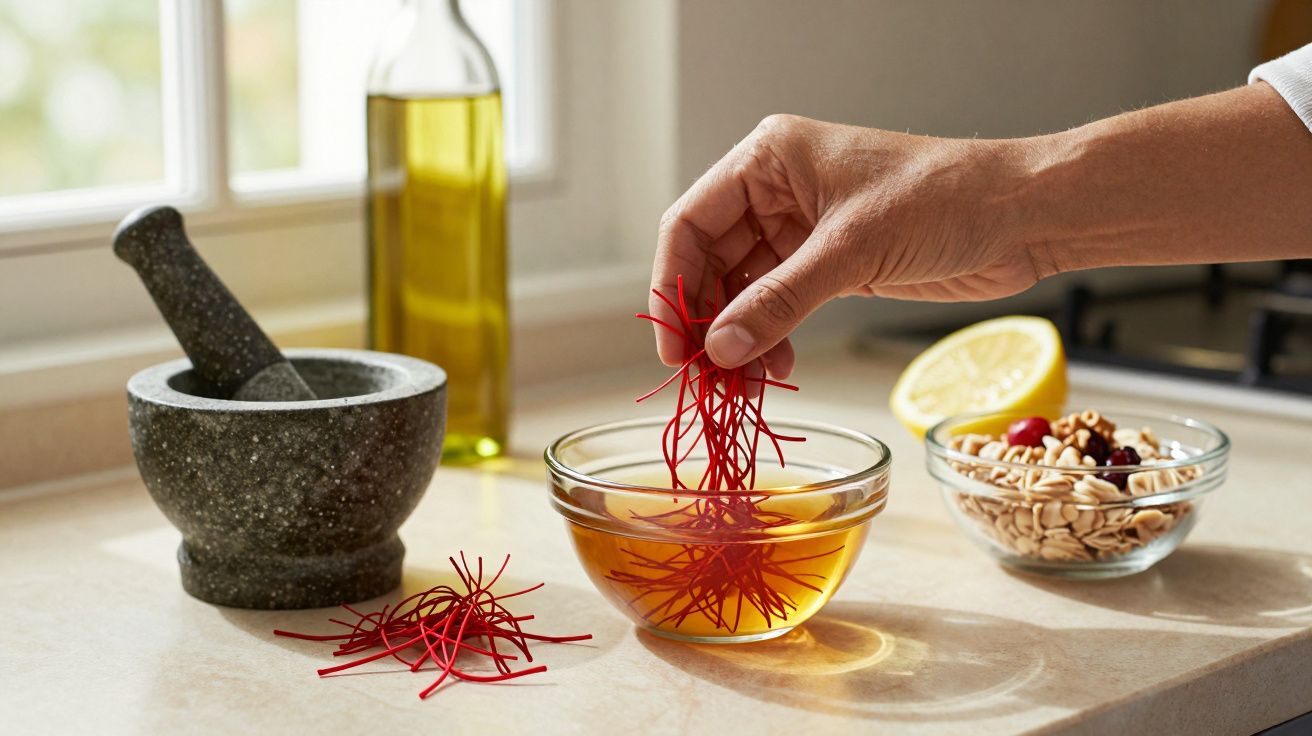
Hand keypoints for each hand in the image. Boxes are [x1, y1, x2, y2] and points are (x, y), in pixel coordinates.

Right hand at [651, 114, 1040, 377]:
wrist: (1022, 214)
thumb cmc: (945, 199)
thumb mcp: (852, 250)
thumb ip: (780, 301)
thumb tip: (721, 349)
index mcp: (768, 159)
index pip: (690, 222)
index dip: (672, 285)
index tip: (674, 343)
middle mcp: (776, 190)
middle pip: (710, 261)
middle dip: (707, 320)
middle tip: (707, 376)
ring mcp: (802, 228)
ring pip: (743, 290)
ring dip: (740, 337)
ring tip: (746, 382)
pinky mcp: (831, 263)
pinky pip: (779, 304)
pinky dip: (772, 337)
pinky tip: (776, 367)